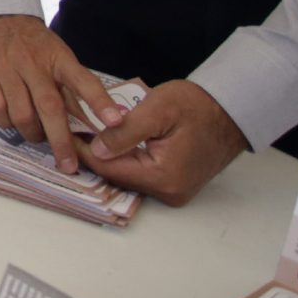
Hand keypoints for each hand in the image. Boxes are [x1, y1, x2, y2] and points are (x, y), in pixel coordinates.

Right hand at [0, 14, 124, 173]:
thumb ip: (69, 87)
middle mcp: (33, 63)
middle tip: (68, 164)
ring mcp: (6, 68)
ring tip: (36, 137)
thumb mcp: (55, 55)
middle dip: (61, 140)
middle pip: (50, 106)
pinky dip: (5, 123)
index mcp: (58, 57)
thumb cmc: (29, 42)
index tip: (116, 122)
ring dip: (31, 134)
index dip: (100, 102)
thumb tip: (91, 122)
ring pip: (21, 114)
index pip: (83, 81)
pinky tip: (11, 121)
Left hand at [82, 80, 247, 205]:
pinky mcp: (175, 184)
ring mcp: (173, 191)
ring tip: (88, 133)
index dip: (84, 151)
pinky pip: (141, 173)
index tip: (65, 133)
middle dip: (94, 154)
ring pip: (128, 175)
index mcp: (163, 177)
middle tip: (73, 131)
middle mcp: (169, 192)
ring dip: (109, 156)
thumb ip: (125, 131)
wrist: (231, 111)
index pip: (110, 169)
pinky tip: (112, 142)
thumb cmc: (198, 105)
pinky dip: (126, 158)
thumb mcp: (158, 110)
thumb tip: (96, 149)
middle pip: (117, 176)